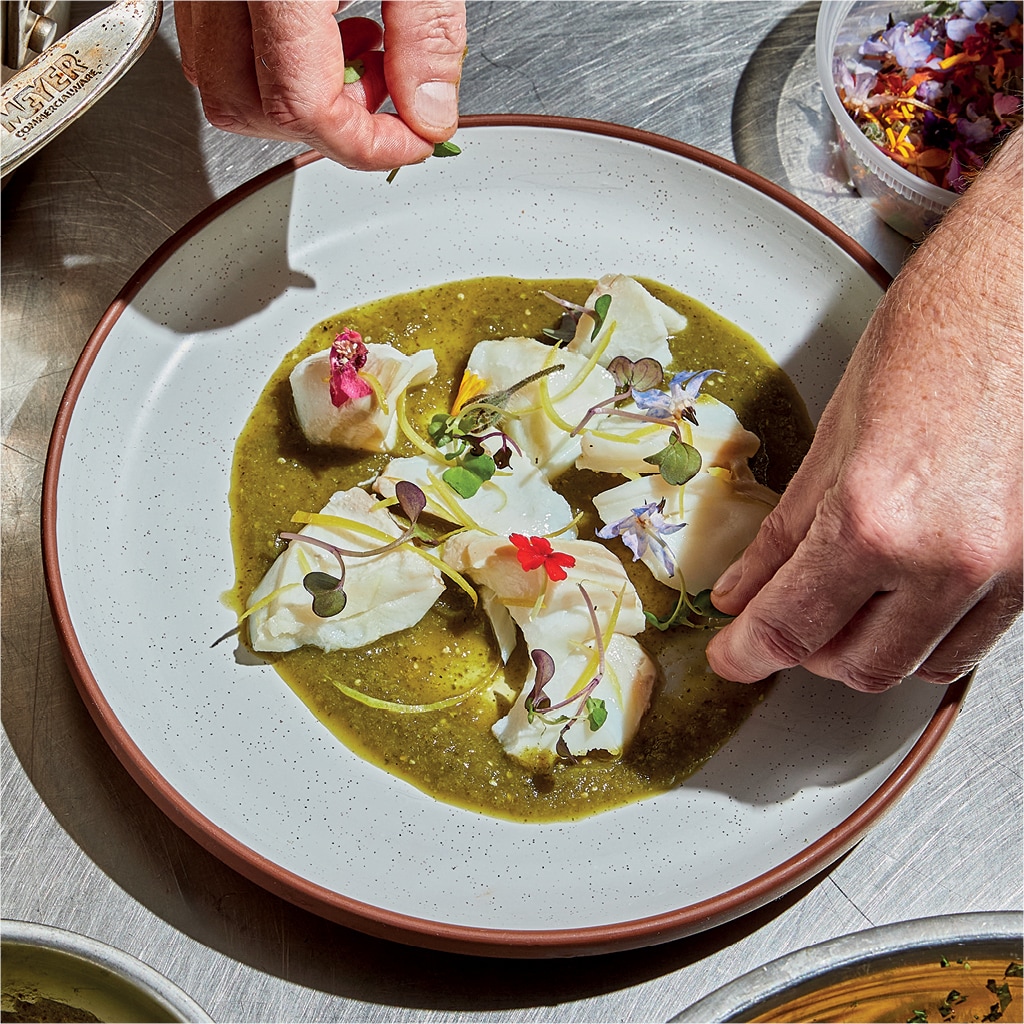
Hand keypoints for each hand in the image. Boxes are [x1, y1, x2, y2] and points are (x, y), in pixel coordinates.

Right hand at [174, 1, 465, 170]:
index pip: (299, 104)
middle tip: (388, 98)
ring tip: (363, 54)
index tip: (413, 143)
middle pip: (246, 107)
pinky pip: (215, 41)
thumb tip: (428, 112)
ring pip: (220, 81)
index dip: (365, 144)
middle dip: (328, 128)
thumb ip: (427, 32)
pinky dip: (271, 62)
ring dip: (296, 99)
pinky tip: (326, 30)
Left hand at [706, 129, 1022, 692]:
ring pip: (916, 665)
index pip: (793, 627)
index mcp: (875, 520)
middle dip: (802, 652)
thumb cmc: (937, 334)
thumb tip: (742, 587)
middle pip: (854, 665)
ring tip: (833, 608)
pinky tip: (894, 598)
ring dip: (862, 650)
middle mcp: (944, 561)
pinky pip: (970, 641)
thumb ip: (784, 529)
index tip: (732, 656)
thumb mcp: (835, 431)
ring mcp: (1004, 569)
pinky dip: (921, 636)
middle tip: (774, 622)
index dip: (748, 652)